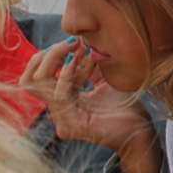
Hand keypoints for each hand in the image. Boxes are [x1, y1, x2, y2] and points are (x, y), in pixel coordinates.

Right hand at [20, 39, 159, 172]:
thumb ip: (90, 65)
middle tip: (72, 42)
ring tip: (79, 48)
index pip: (38, 76)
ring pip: (40, 83)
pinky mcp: (70, 125)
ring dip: (59, 59)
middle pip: (31, 79)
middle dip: (49, 55)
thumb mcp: (105, 80)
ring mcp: (61, 120)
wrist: (142, 131)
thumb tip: (81, 42)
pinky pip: (58, 96)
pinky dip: (67, 75)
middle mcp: (58, 111)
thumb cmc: (127, 107)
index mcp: (63, 101)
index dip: (51, 55)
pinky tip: (77, 62)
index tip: (75, 41)